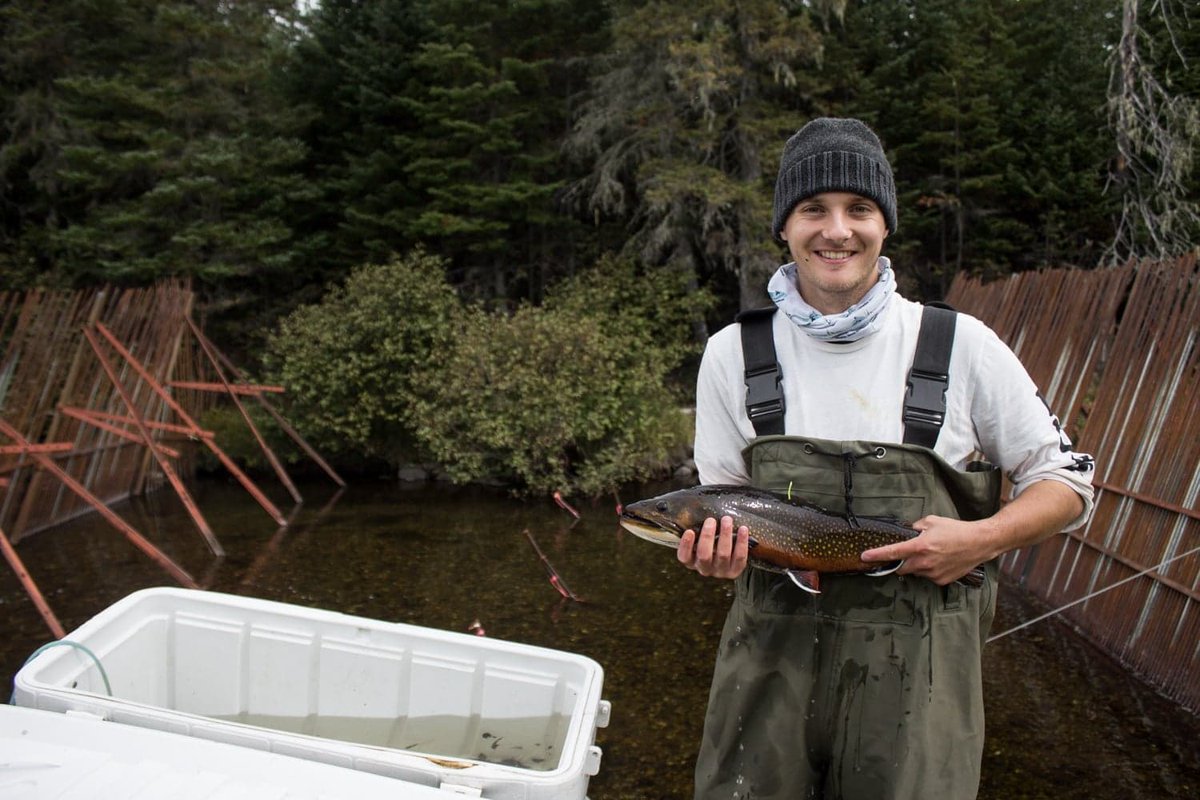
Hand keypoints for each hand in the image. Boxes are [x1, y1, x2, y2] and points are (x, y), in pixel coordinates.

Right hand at [677, 515, 749, 578]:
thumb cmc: (711, 541)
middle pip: (704, 555)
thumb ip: (697, 528)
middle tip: (710, 520)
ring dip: (725, 535)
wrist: (730, 558)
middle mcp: (705, 569)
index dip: (686, 545)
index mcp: (692, 561)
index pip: (684, 557)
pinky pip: (740, 557)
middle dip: (707, 536)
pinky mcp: (735, 571)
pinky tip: (743, 529)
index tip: (689, 531)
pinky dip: (742, 542)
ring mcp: (720, 571)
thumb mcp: (700, 538)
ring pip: (723, 555)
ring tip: (727, 519)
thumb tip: (694, 506)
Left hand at [860, 514, 994, 585]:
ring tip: (932, 554)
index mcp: (920, 546)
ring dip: (917, 565)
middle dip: (901, 562)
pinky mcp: (941, 581)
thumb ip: (915, 527)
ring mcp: (933, 574)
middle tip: (910, 553)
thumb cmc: (956, 530)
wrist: (979, 543)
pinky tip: (940, 561)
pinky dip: (929, 570)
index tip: (864, 557)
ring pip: (915, 572)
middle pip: (901, 568)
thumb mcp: (932, 521)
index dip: (876, 555)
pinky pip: (928, 577)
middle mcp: (925, 562)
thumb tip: (906, 533)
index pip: (893, 552)